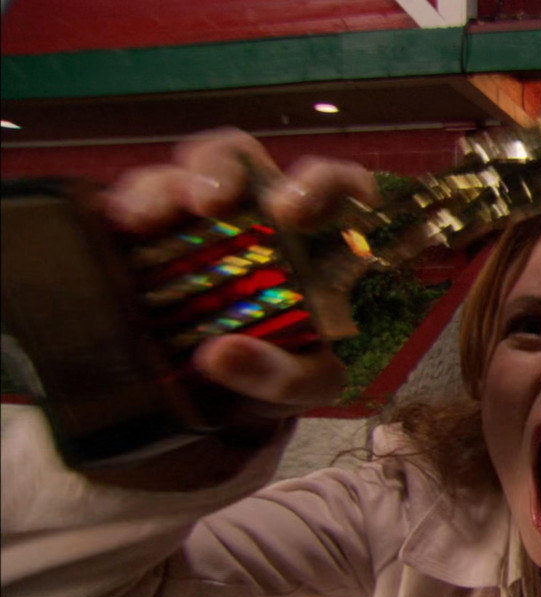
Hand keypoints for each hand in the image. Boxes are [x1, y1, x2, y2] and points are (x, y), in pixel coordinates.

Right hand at [102, 128, 372, 418]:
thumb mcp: (308, 385)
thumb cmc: (296, 371)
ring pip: (178, 176)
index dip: (317, 183)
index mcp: (320, 233)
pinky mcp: (154, 233)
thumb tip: (219, 354)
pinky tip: (113, 230)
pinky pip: (131, 206)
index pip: (334, 183)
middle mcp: (261, 211)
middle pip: (241, 159)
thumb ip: (283, 375)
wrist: (249, 400)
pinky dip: (121, 211)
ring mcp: (203, 217)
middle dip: (220, 168)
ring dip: (159, 188)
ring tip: (142, 218)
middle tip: (208, 202)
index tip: (289, 211)